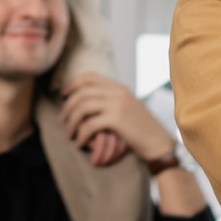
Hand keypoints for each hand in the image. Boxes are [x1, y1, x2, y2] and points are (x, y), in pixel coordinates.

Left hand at [58, 72, 173, 166]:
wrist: (158, 142)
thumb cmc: (141, 130)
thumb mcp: (127, 108)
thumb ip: (110, 101)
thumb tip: (86, 103)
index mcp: (119, 88)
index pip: (90, 77)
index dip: (73, 84)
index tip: (63, 95)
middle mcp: (117, 92)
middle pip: (82, 92)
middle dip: (68, 106)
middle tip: (62, 120)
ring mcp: (117, 105)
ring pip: (82, 107)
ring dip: (71, 122)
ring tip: (69, 134)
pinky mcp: (116, 120)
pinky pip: (89, 125)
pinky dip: (81, 135)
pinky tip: (80, 143)